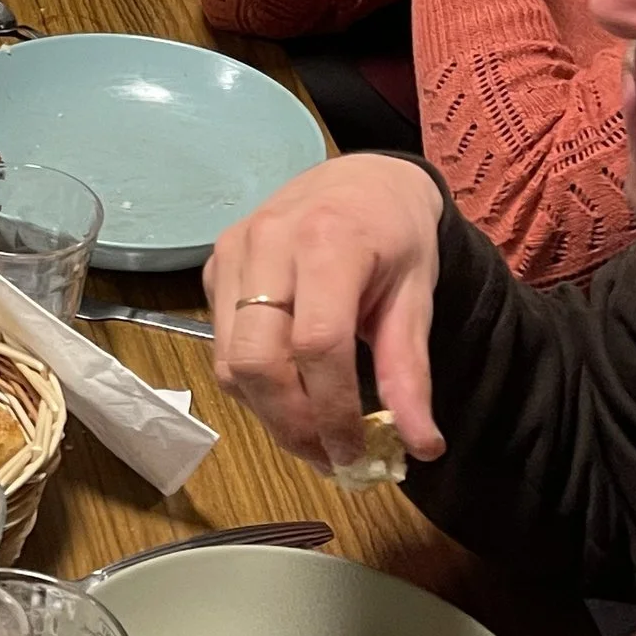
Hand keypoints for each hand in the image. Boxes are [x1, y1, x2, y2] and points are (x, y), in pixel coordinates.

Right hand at [206, 154, 445, 475]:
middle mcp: (268, 241)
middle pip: (257, 360)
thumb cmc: (396, 234)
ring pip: (230, 362)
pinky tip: (291, 388)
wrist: (363, 179)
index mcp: (328, 241)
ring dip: (269, 413)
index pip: (317, 345)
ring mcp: (233, 251)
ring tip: (312, 432)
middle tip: (329, 456)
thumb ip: (410, 373)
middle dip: (291, 424)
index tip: (356, 454)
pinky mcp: (214, 267)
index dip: (333, 412)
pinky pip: (222, 346)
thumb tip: (421, 447)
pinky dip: (253, 383)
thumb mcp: (417, 296)